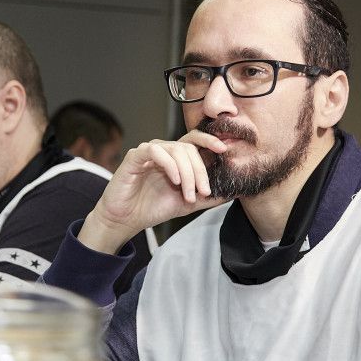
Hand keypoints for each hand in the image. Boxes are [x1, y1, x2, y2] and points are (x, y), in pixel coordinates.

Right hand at [79, 130, 229, 253]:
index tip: (224, 150)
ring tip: (188, 194)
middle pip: (189, 148)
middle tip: (204, 191)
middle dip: (200, 170)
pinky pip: (155, 151)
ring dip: (187, 173)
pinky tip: (175, 181)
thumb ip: (208, 197)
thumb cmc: (153, 208)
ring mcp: (149, 152)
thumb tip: (234, 192)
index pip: (195, 141)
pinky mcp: (135, 156)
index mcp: (175, 158)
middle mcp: (163, 151)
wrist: (126, 220)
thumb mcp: (187, 203)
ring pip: (176, 150)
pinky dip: (169, 164)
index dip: (209, 140)